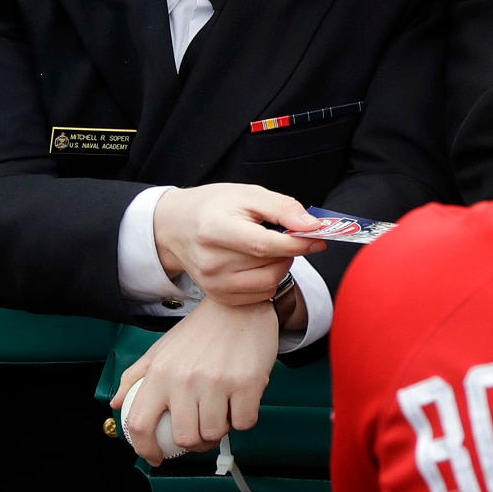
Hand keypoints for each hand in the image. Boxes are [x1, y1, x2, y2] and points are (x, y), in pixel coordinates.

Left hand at [112, 298, 279, 464]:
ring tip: (222, 412)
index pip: (139, 424)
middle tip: (202, 432)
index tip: (154, 456)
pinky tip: (241, 403)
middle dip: (195, 443)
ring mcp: (218, 382)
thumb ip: (135, 376)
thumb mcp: (161, 348)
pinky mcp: (248, 384)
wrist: (241, 305)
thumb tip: (115, 404)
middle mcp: (185, 380)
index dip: (144, 449)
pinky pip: (244, 422)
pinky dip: (243, 419)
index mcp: (159, 373)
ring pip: (215, 433)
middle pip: (185, 437)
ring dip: (220, 430)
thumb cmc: (200, 330)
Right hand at [151, 183, 325, 305]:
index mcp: (215, 230)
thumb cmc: (212, 207)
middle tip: (287, 235)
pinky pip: (260, 294)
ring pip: (269, 283)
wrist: (174, 227)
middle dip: (290, 251)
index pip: (266, 245)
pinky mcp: (218, 296)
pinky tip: (259, 262)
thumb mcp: (247, 195)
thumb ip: (283, 208)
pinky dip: (270, 279)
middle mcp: (211, 262)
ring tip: (271, 248)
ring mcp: (213, 283)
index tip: (318, 238)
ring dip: (281, 266)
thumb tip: (312, 225)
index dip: (298, 243)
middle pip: (270, 266)